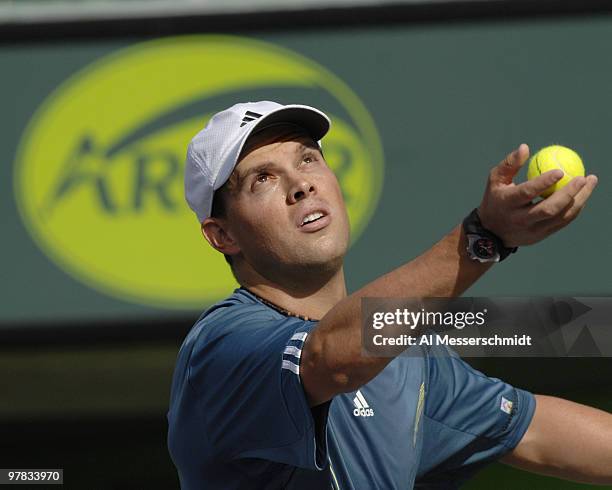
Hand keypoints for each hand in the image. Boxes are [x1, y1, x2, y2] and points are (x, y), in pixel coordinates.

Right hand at [477, 144, 597, 247]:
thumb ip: (509, 164)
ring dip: (580, 199)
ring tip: (590, 182)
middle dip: (569, 193)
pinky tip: (583, 194)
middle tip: (583, 177)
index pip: (527, 193)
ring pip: (561, 216)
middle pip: (549, 209)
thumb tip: (525, 147)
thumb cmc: (495, 198)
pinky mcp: (542, 235)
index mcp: (507, 204)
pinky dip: (575, 207)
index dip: (544, 182)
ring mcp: (532, 230)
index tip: (560, 171)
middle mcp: (520, 219)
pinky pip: (563, 221)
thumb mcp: (495, 180)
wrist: (492, 232)